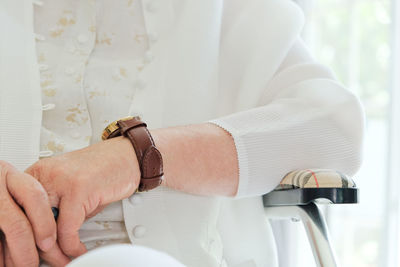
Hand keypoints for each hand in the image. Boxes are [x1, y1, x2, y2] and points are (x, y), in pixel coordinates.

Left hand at [25, 137, 139, 258]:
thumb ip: (54, 207)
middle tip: (47, 259)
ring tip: (64, 259)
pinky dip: (72, 246)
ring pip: (45, 228)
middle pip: (27, 221)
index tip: (33, 250)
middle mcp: (44, 174)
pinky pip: (68, 228)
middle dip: (37, 248)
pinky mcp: (78, 189)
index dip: (24, 236)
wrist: (125, 156)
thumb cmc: (101, 171)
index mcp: (37, 173)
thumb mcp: (69, 187)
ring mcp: (60, 180)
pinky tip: (78, 249)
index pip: (18, 211)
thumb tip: (46, 238)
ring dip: (55, 252)